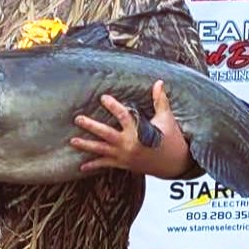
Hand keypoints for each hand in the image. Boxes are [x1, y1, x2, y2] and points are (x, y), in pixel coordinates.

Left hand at [69, 80, 192, 178]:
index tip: (103, 97)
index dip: (113, 106)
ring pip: (102, 150)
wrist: (175, 164)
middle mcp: (129, 144)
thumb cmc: (172, 139)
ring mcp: (125, 156)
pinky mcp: (124, 164)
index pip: (124, 116)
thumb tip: (158, 82)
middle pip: (106, 134)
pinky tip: (81, 166)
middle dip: (91, 126)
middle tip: (78, 118)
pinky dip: (93, 165)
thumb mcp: (167, 118)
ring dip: (86, 146)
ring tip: (72, 141)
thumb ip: (160, 100)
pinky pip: (106, 165)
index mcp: (139, 132)